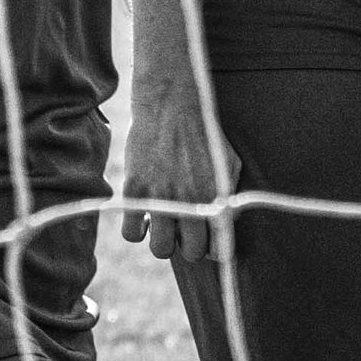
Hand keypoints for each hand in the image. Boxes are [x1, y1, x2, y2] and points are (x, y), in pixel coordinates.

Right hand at [119, 74, 233, 266]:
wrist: (171, 108)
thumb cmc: (204, 135)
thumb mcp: (229, 164)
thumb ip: (229, 196)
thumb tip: (227, 224)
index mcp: (216, 200)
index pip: (219, 247)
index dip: (213, 249)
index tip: (206, 243)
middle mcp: (190, 204)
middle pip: (190, 253)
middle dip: (188, 247)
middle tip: (183, 232)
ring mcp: (161, 200)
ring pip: (160, 249)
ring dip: (162, 242)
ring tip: (163, 226)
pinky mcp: (136, 192)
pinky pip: (131, 233)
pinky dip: (137, 231)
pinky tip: (143, 219)